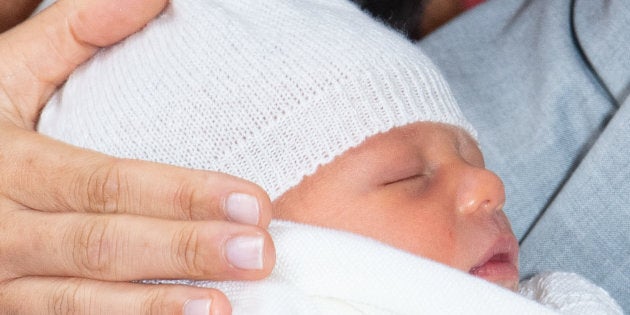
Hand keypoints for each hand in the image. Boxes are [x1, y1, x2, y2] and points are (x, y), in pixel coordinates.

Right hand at [0, 0, 274, 313]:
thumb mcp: (3, 74)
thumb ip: (72, 34)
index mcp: (10, 164)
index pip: (107, 183)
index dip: (181, 195)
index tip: (251, 202)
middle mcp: (2, 230)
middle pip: (103, 244)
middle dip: (183, 251)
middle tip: (257, 254)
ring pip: (77, 301)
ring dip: (153, 307)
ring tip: (221, 307)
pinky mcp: (5, 310)